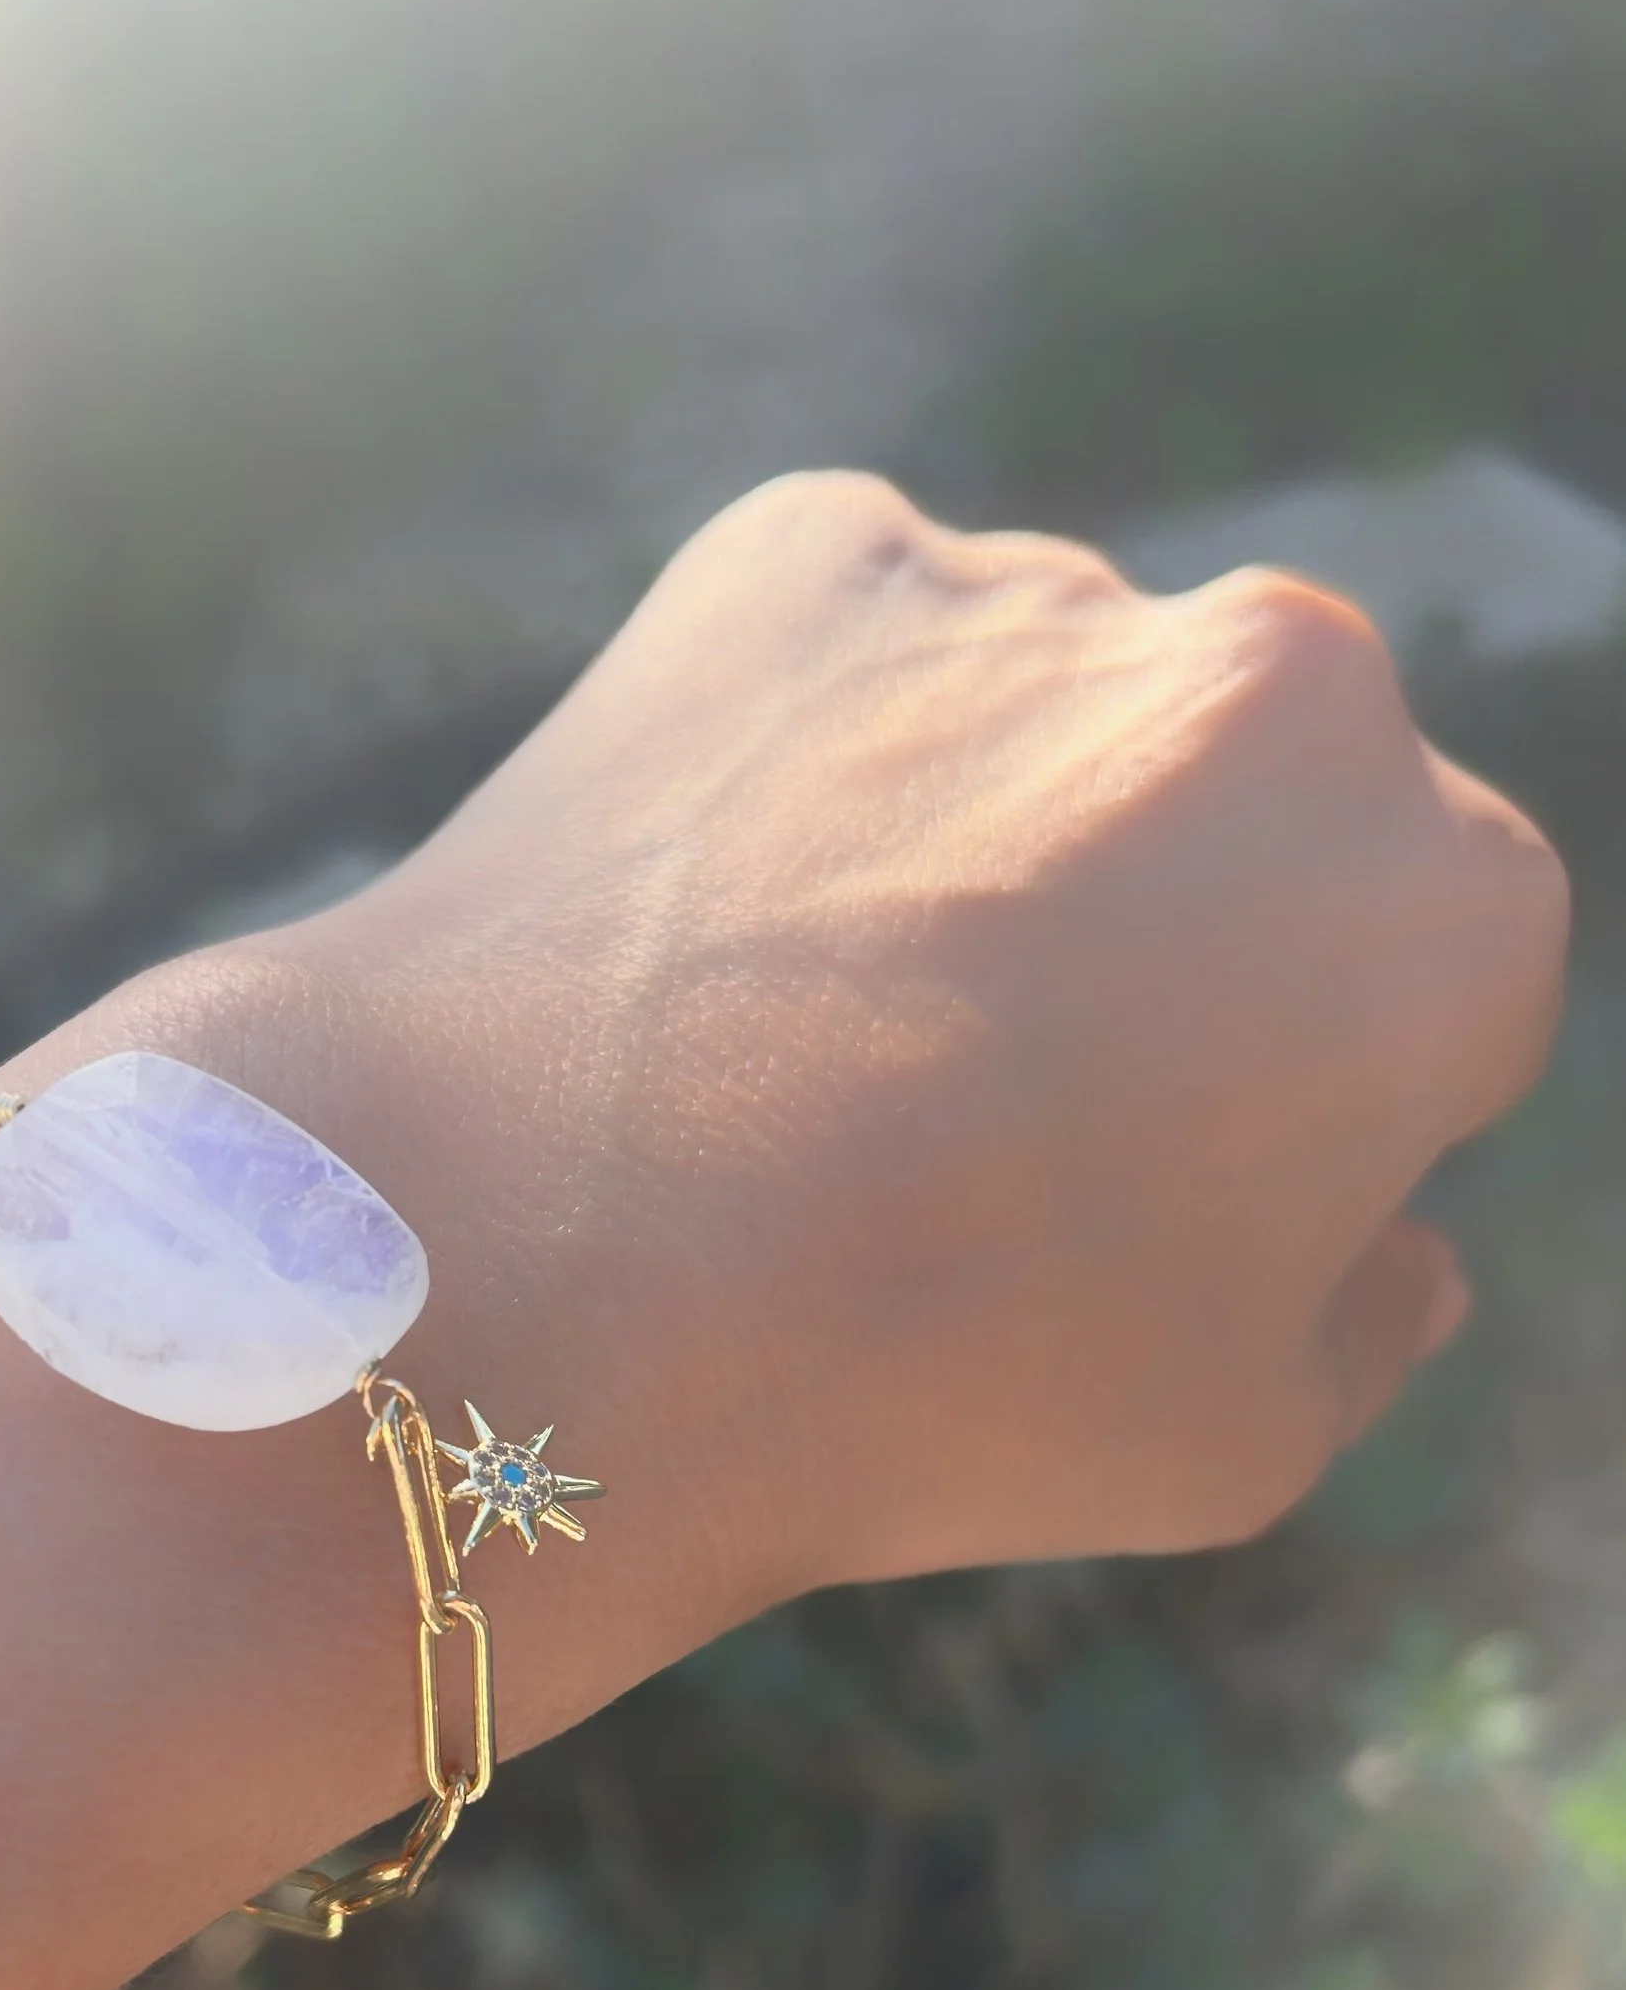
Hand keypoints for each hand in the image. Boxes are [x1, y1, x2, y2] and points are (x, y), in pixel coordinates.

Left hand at [195, 471, 1566, 1626]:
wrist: (544, 1256)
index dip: (1297, 1095)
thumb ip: (1369, 1322)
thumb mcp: (1230, 1444)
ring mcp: (1036, 588)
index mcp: (1444, 904)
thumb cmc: (919, 1382)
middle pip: (1255, 807)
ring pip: (1047, 713)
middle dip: (1164, 919)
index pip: (1431, 976)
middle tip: (979, 1087)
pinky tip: (709, 912)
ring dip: (979, 821)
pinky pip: (851, 649)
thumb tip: (1406, 1250)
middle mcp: (1290, 686)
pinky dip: (800, 750)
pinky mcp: (811, 545)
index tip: (1147, 1178)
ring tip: (804, 1017)